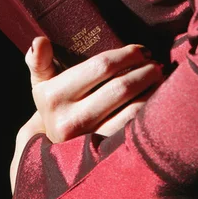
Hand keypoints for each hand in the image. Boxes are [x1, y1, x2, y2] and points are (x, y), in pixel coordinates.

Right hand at [10, 37, 163, 190]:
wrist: (52, 149)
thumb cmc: (54, 105)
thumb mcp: (42, 83)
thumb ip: (39, 61)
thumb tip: (39, 41)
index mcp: (53, 96)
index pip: (100, 66)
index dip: (126, 55)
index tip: (141, 49)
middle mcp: (68, 121)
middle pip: (120, 88)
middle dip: (143, 70)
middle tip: (155, 63)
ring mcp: (88, 142)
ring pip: (132, 110)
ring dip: (151, 90)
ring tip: (158, 77)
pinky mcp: (105, 157)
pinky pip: (136, 130)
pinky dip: (150, 111)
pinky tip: (157, 100)